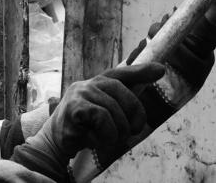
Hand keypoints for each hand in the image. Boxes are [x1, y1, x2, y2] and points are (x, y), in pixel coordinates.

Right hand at [11, 62, 164, 178]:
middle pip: (123, 93)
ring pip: (114, 110)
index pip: (123, 73)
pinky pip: (103, 119)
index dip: (142, 71)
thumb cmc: (84, 127)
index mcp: (100, 82)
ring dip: (118, 132)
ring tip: (109, 140)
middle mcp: (90, 83)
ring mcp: (81, 93)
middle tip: (134, 131)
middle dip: (134, 114)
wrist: (54, 143)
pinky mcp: (74, 107)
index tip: (161, 71)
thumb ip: (122, 103)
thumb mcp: (105, 113)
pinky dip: (105, 135)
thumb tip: (147, 90)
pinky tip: (95, 140)